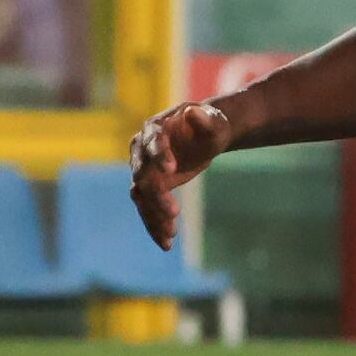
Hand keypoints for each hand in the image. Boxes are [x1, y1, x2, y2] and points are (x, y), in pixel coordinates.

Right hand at [127, 99, 238, 244]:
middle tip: (174, 212)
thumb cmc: (210, 125)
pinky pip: (146, 208)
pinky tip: (166, 243)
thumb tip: (193, 112)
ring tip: (170, 235)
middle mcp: (142, 149)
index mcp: (155, 128)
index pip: (152, 142)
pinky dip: (154, 225)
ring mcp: (143, 169)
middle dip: (156, 194)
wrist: (204, 137)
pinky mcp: (149, 187)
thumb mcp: (214, 122)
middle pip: (142, 173)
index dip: (160, 155)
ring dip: (153, 216)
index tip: (171, 171)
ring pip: (141, 196)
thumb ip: (204, 119)